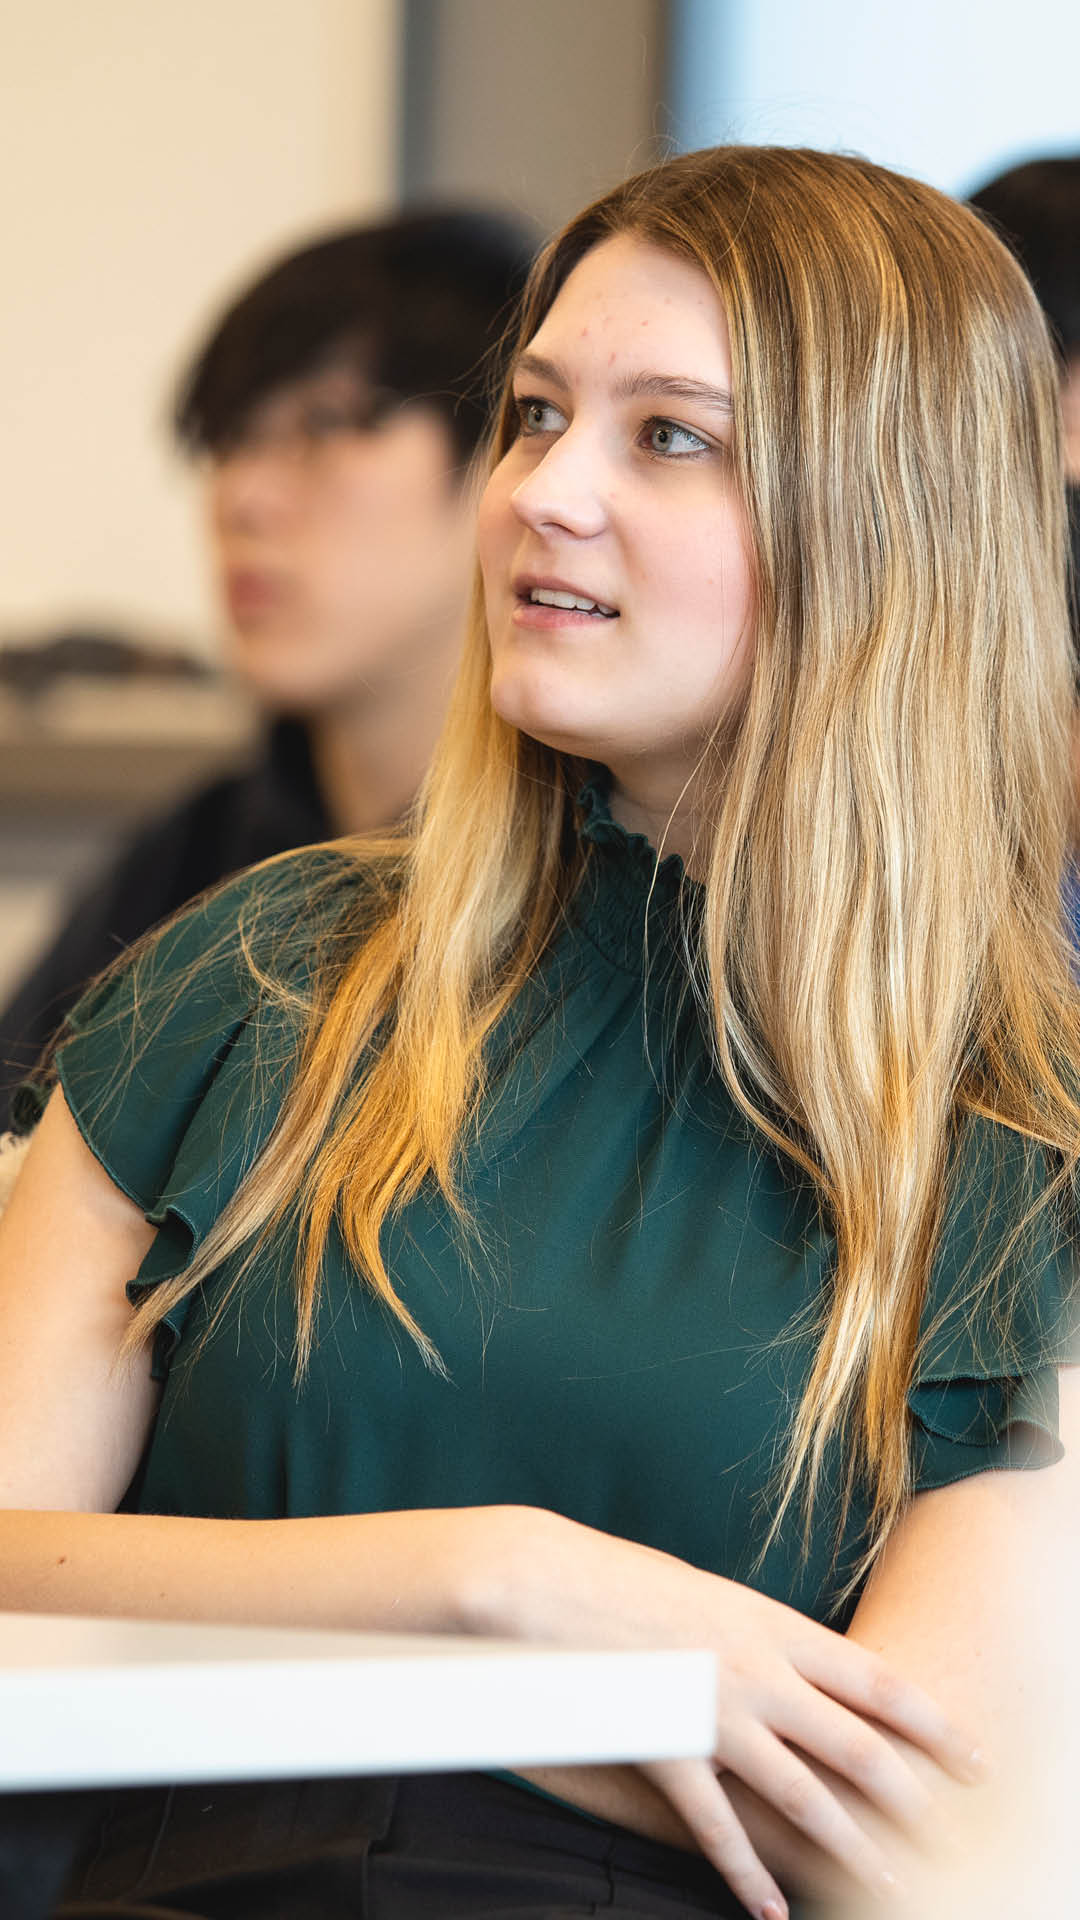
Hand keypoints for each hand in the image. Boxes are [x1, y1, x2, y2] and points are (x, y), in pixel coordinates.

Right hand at [486, 1510, 980, 1919]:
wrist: (550, 1582)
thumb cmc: (628, 1581)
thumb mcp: (714, 1595)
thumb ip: (760, 1637)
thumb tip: (797, 1669)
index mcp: (773, 1625)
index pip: (876, 1682)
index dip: (933, 1723)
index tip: (972, 1753)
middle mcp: (759, 1673)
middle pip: (856, 1747)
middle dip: (911, 1796)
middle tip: (948, 1834)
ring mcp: (715, 1717)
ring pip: (804, 1797)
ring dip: (851, 1847)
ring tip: (888, 1883)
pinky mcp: (668, 1753)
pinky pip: (717, 1828)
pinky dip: (746, 1874)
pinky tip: (769, 1909)